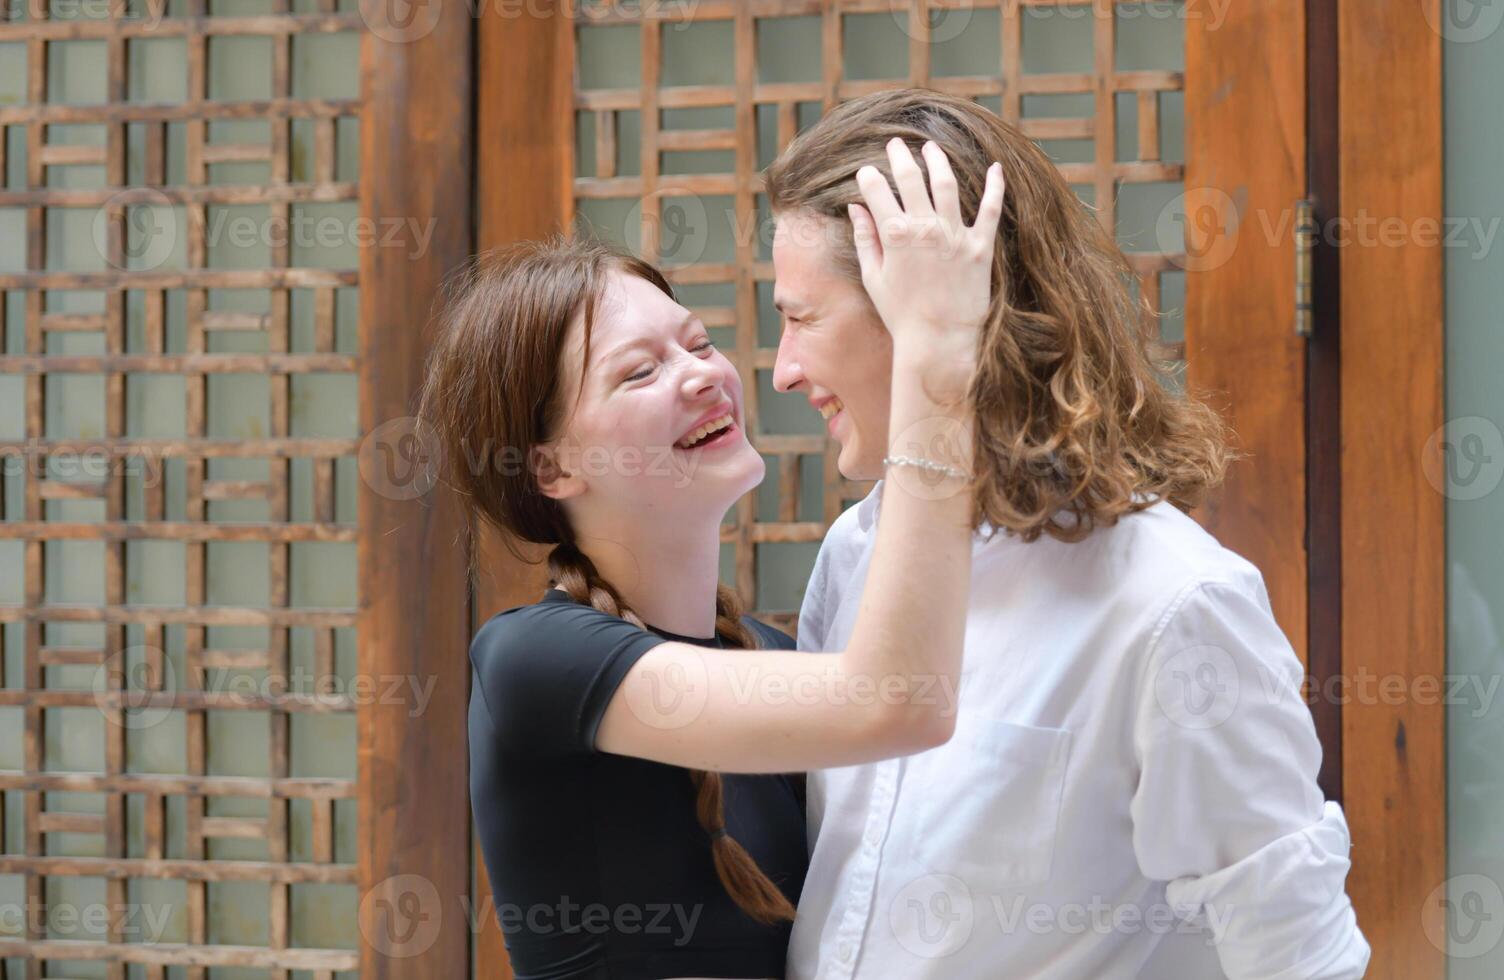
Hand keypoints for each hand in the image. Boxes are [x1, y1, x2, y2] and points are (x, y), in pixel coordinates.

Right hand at [850, 138, 1004, 376]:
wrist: (938, 341)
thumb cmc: (900, 314)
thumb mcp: (873, 277)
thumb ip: (864, 239)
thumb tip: (856, 208)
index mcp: (895, 235)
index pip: (877, 192)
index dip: (870, 177)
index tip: (867, 170)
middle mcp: (925, 228)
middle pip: (911, 179)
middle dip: (901, 157)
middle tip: (896, 144)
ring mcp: (955, 235)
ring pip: (947, 184)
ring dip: (938, 161)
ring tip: (931, 149)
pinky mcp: (980, 247)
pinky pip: (991, 209)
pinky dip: (995, 186)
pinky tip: (995, 168)